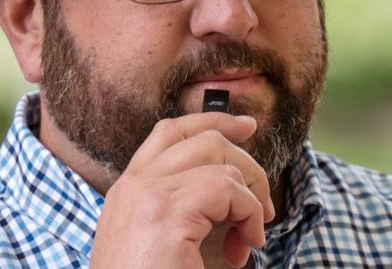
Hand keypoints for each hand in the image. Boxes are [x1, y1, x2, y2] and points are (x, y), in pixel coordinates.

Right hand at [90, 113, 274, 268]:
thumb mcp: (169, 238)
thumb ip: (193, 206)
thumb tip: (236, 191)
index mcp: (131, 188)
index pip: (171, 132)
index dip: (211, 119)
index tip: (246, 127)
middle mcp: (135, 184)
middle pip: (202, 139)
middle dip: (246, 164)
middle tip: (260, 207)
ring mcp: (147, 195)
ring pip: (219, 160)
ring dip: (249, 197)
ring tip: (250, 237)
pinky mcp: (165, 214)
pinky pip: (226, 189)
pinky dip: (248, 212)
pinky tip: (247, 245)